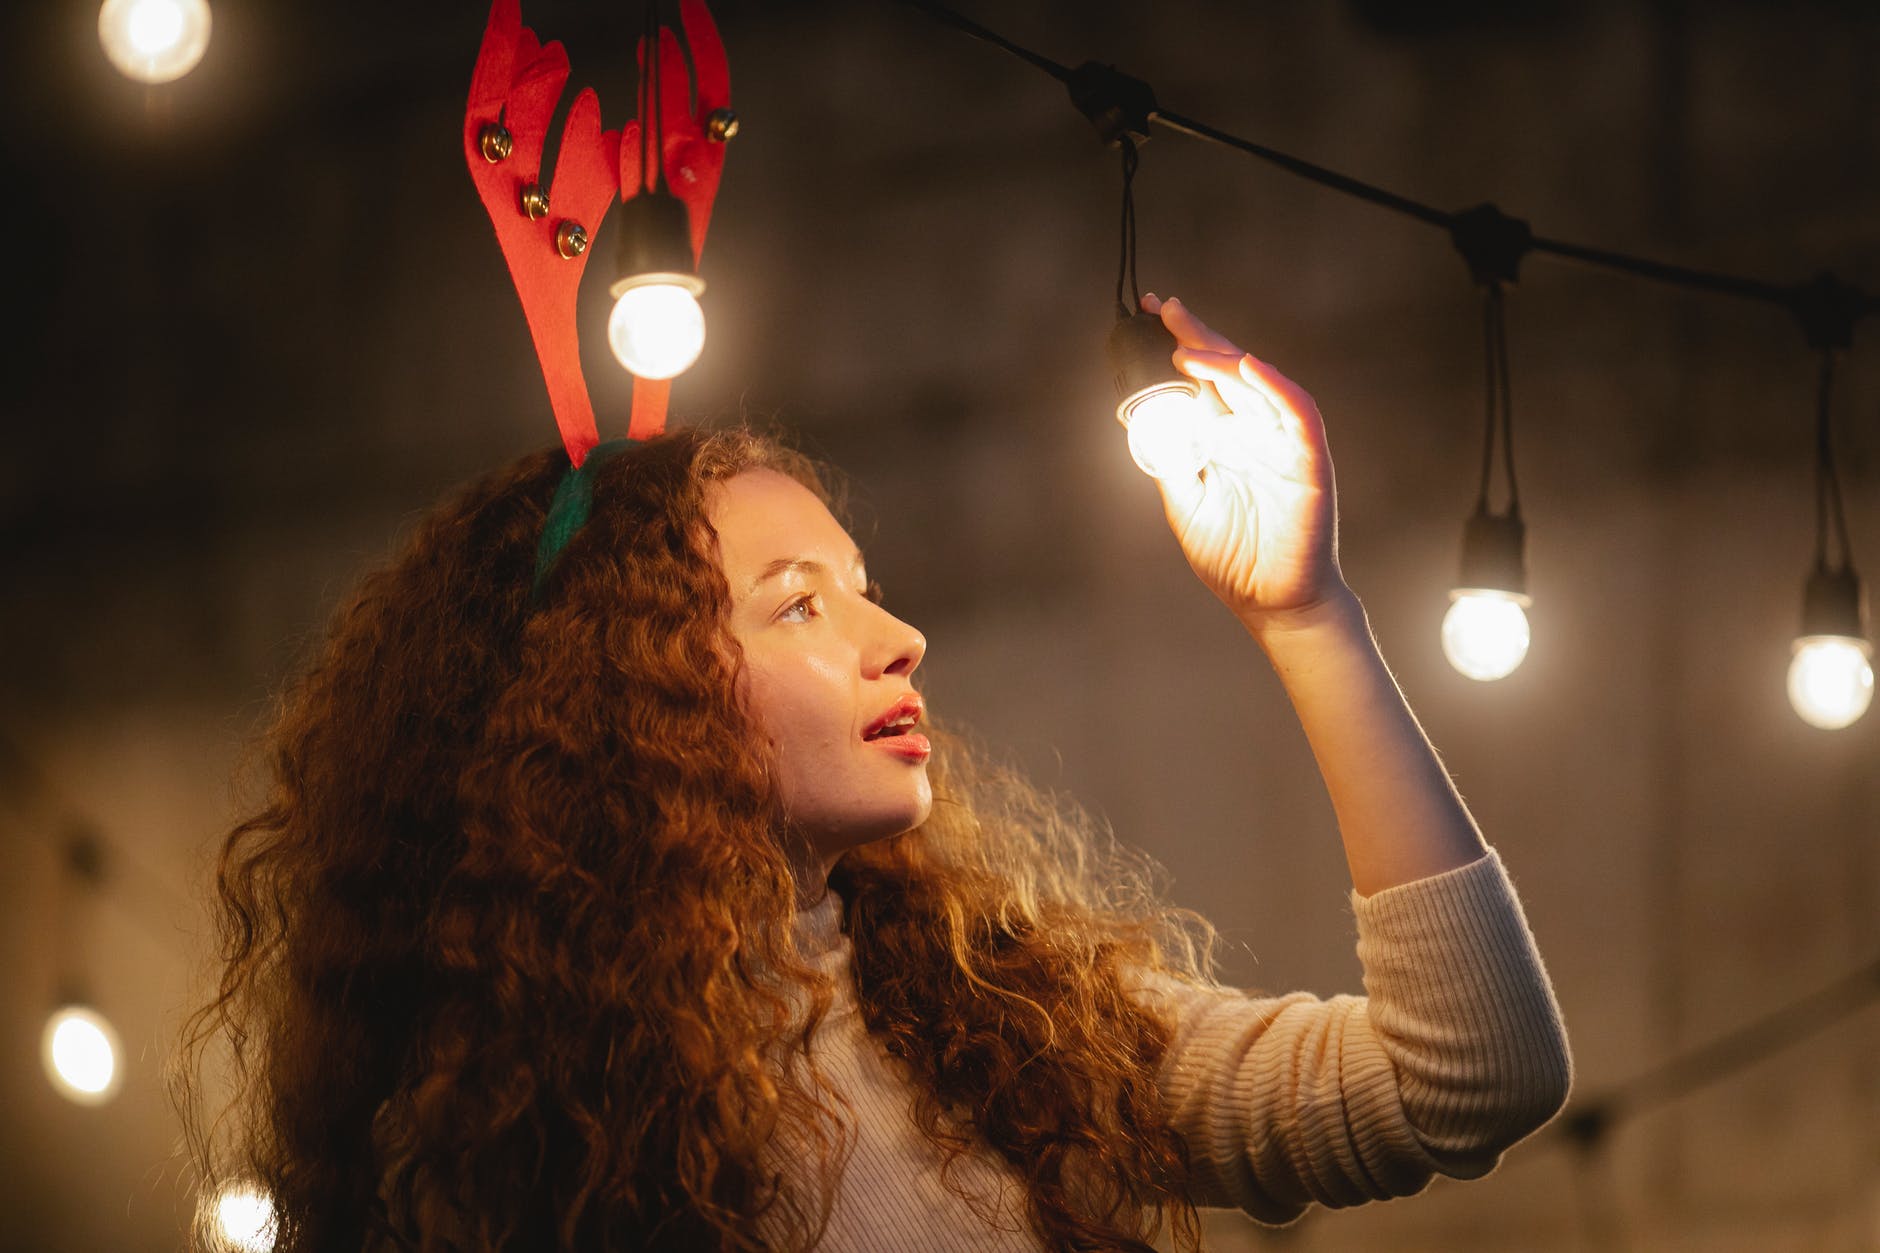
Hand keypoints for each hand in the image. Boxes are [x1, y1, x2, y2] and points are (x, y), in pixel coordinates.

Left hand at [1141, 294, 1350, 630]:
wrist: (1272, 604)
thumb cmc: (1234, 557)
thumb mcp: (1185, 502)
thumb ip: (1169, 459)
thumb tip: (1141, 419)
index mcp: (1224, 438)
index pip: (1200, 380)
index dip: (1176, 346)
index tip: (1145, 317)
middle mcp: (1253, 432)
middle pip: (1227, 369)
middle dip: (1196, 336)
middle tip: (1163, 308)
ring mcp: (1282, 443)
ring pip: (1257, 384)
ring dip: (1224, 358)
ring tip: (1186, 344)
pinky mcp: (1308, 460)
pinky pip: (1296, 413)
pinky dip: (1274, 387)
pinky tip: (1248, 366)